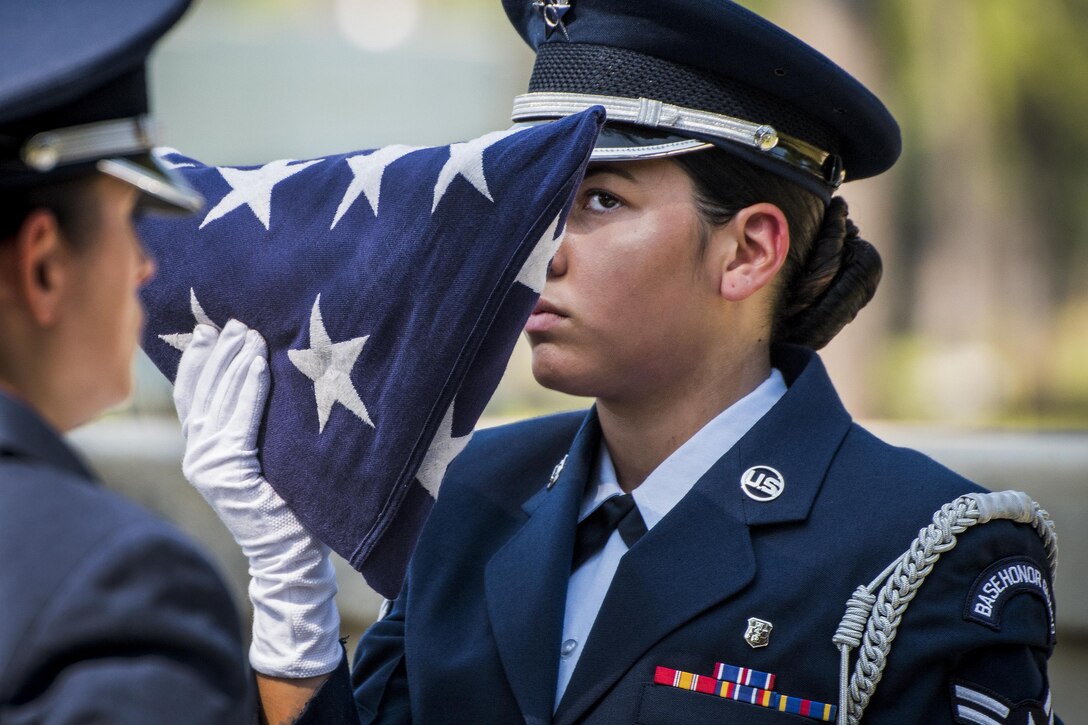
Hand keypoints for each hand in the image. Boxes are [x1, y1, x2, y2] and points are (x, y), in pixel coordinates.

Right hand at [174, 320, 340, 677]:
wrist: (292, 555)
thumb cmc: (292, 505)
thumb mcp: (270, 455)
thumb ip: (255, 424)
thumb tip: (266, 374)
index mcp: (205, 452)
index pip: (193, 396)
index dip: (199, 361)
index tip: (210, 330)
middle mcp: (199, 457)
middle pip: (202, 392)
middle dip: (217, 354)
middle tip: (234, 322)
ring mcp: (209, 467)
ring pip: (219, 401)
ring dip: (235, 363)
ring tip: (249, 334)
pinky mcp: (227, 475)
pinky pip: (239, 420)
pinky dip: (249, 388)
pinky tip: (261, 364)